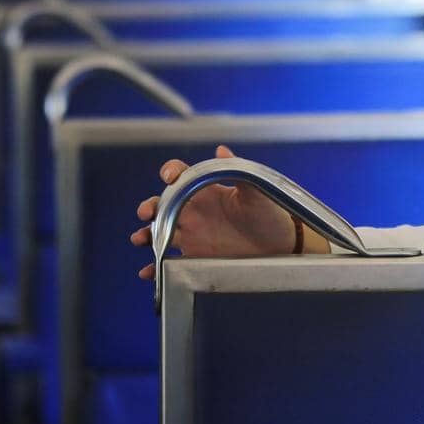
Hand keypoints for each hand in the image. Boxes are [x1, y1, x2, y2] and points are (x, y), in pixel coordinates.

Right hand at [130, 145, 296, 279]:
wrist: (283, 247)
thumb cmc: (272, 214)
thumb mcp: (258, 190)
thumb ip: (239, 170)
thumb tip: (221, 150)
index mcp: (208, 192)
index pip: (181, 176)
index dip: (171, 172)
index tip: (169, 177)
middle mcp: (196, 212)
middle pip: (162, 206)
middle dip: (149, 207)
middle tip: (146, 213)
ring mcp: (193, 235)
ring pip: (160, 233)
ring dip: (145, 235)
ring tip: (140, 239)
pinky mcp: (196, 257)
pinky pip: (169, 263)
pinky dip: (155, 268)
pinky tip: (148, 272)